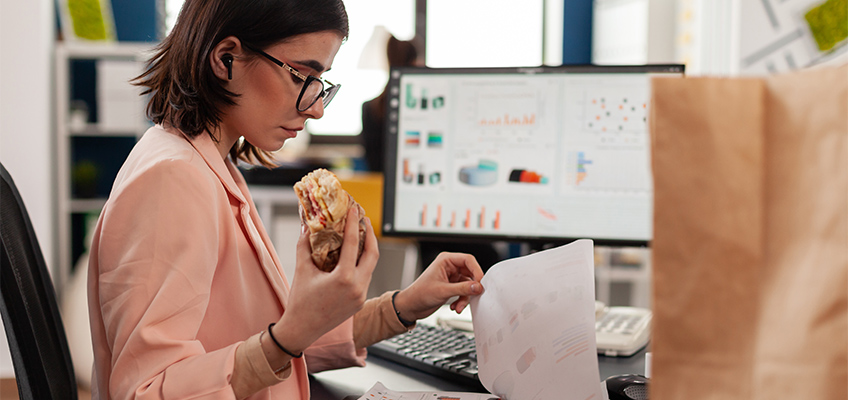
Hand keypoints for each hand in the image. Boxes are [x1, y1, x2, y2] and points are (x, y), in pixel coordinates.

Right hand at [273, 207, 379, 351]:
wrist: (301, 330)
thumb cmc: (299, 302)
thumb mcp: (301, 270)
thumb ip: (305, 245)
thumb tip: (307, 226)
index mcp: (344, 279)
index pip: (354, 244)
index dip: (354, 224)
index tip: (355, 209)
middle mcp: (357, 288)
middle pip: (373, 254)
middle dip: (370, 235)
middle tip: (363, 220)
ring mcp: (361, 296)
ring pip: (370, 266)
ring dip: (367, 250)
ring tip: (358, 235)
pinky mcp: (359, 302)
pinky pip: (365, 277)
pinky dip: (361, 264)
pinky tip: (353, 256)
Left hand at [394, 252, 484, 321]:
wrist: (411, 307)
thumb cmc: (420, 294)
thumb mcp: (443, 291)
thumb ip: (462, 289)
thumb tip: (478, 287)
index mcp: (446, 260)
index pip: (468, 260)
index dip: (476, 271)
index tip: (481, 283)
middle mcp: (450, 267)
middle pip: (471, 273)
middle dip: (471, 287)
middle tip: (474, 295)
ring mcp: (451, 277)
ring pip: (468, 285)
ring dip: (465, 297)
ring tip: (459, 306)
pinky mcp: (452, 287)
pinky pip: (464, 292)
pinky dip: (462, 300)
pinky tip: (455, 307)